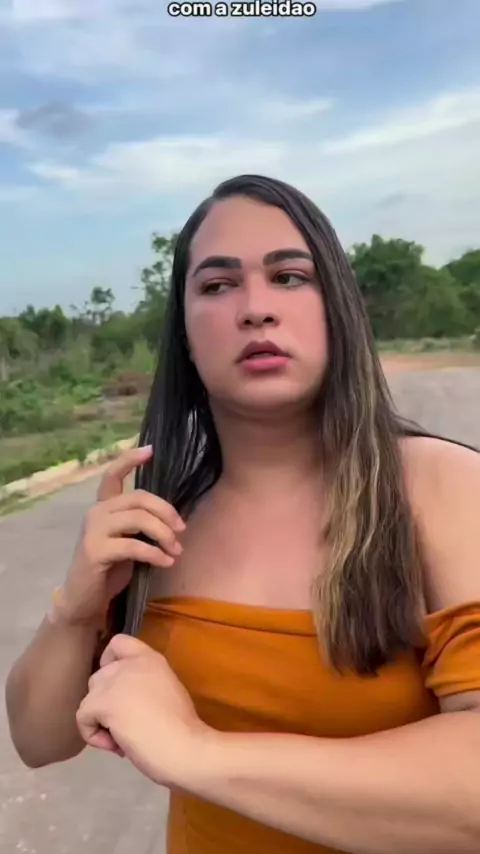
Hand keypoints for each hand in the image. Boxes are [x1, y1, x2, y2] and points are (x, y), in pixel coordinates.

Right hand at [55, 445, 185, 626]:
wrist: (85, 600)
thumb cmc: (111, 569)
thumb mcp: (129, 541)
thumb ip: (143, 525)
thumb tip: (177, 519)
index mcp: (104, 506)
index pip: (113, 475)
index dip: (130, 460)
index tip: (149, 450)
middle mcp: (96, 512)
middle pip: (139, 498)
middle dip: (166, 512)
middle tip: (182, 530)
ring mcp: (93, 530)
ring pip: (138, 519)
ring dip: (164, 534)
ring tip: (176, 550)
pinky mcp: (95, 551)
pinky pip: (134, 545)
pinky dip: (155, 554)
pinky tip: (166, 562)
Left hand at [76, 634, 209, 787]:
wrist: (185, 747)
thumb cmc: (183, 729)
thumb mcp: (167, 691)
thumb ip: (145, 685)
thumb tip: (125, 702)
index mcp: (151, 659)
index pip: (118, 642)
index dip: (109, 662)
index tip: (117, 686)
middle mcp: (130, 664)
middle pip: (98, 677)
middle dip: (105, 702)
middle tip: (126, 724)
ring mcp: (116, 681)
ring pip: (88, 699)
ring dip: (100, 721)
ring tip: (123, 738)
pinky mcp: (103, 703)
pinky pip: (83, 718)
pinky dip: (94, 736)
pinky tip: (117, 746)